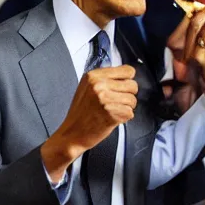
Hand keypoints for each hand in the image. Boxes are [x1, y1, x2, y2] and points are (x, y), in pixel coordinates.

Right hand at [42, 65, 137, 181]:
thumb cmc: (80, 112)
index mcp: (93, 76)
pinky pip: (130, 113)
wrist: (72, 133)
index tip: (123, 87)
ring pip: (133, 100)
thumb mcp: (87, 87)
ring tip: (113, 111)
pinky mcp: (111, 114)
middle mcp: (99, 86)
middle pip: (133, 85)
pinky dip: (124, 118)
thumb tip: (127, 74)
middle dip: (128, 95)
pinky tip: (112, 118)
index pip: (128, 71)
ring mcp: (105, 100)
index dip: (128, 80)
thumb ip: (105, 79)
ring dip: (127, 107)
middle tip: (117, 102)